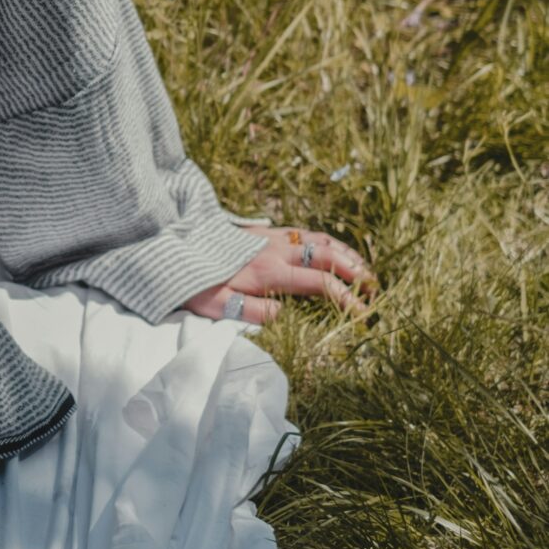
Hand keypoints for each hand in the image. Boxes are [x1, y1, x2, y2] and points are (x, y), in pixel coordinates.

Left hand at [180, 223, 379, 327]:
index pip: (320, 285)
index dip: (346, 299)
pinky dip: (327, 241)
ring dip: (346, 254)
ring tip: (364, 269)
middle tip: (375, 289)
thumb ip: (252, 313)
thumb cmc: (194, 279)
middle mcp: (277, 250)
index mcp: (270, 272)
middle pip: (327, 257)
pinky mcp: (266, 230)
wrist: (172, 241)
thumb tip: (285, 318)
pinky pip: (305, 232)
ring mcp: (273, 236)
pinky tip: (333, 250)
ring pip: (319, 240)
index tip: (363, 315)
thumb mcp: (216, 304)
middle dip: (356, 272)